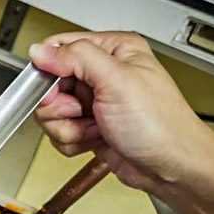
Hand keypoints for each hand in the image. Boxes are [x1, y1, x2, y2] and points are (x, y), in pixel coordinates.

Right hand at [29, 30, 213, 213]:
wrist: (171, 166)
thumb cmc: (159, 125)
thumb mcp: (117, 81)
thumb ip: (77, 58)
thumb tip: (42, 50)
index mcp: (113, 50)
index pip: (60, 47)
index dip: (50, 69)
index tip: (55, 88)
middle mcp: (102, 73)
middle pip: (51, 83)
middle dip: (61, 105)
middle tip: (81, 111)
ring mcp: (95, 102)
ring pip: (52, 111)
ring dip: (68, 127)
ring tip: (95, 128)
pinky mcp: (89, 126)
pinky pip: (59, 132)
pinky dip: (72, 141)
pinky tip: (95, 139)